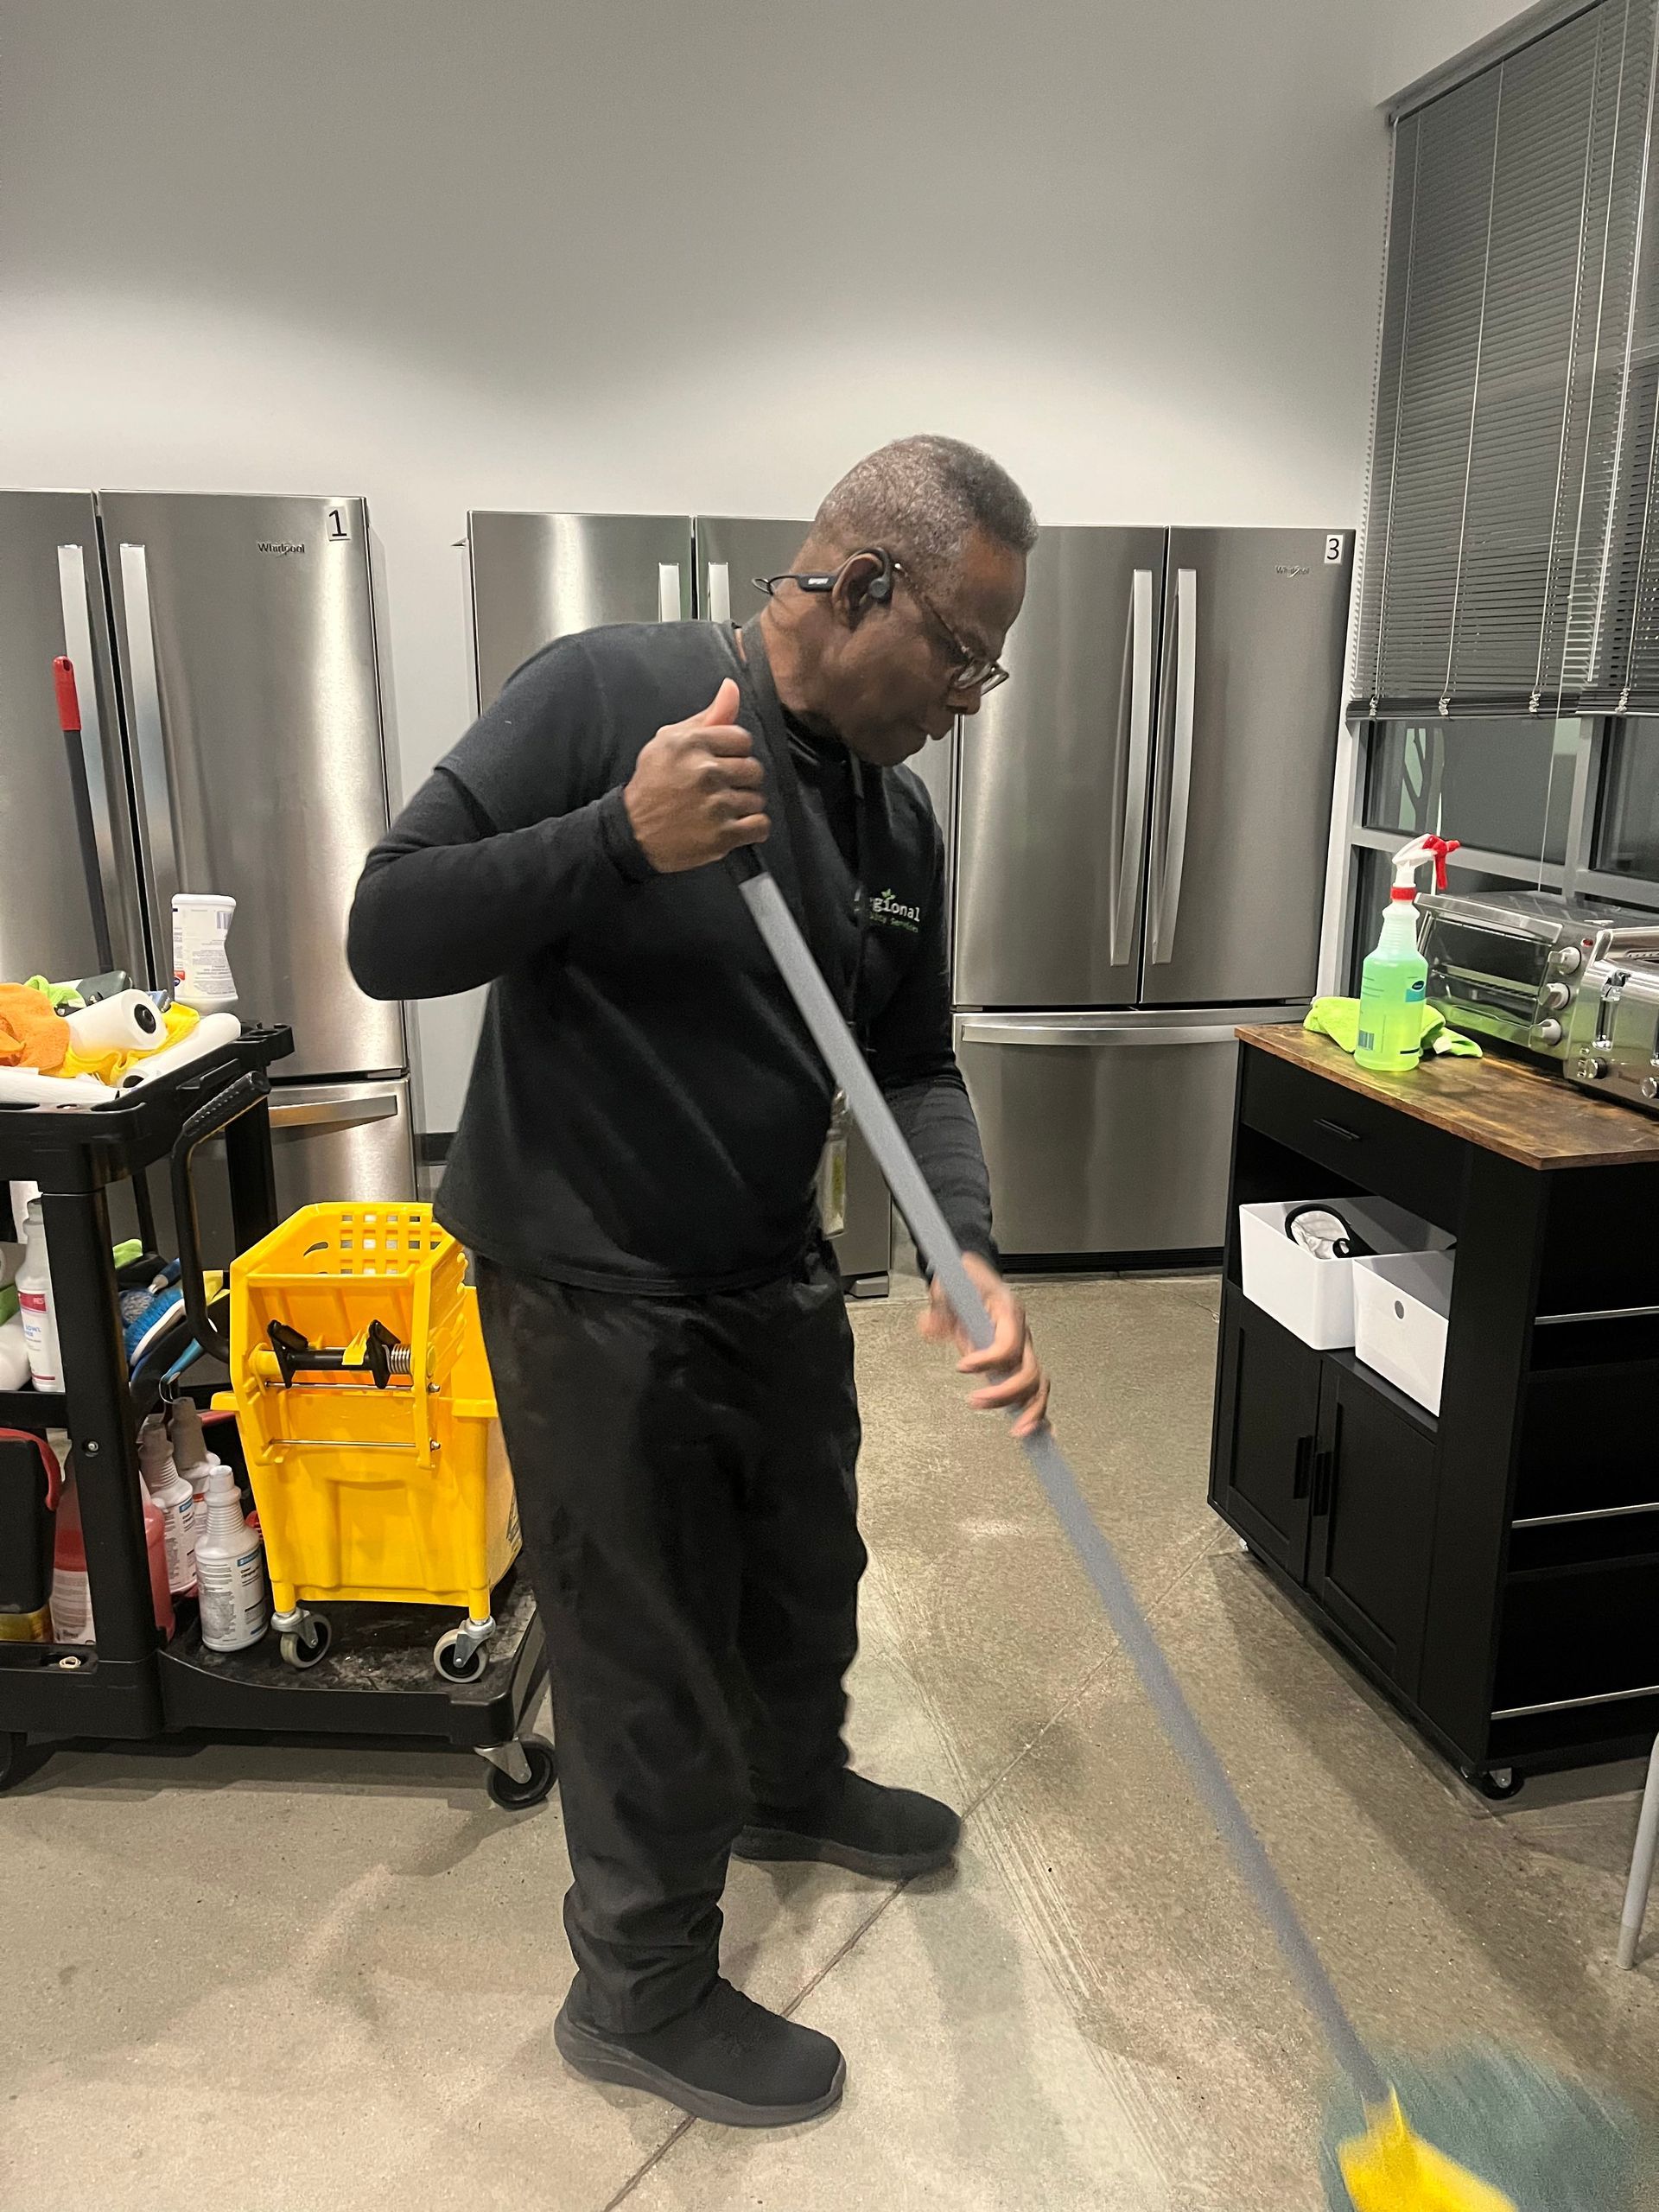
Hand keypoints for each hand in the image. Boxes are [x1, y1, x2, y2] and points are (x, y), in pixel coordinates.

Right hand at [623, 678, 769, 871]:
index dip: (734, 753)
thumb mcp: (670, 742)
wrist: (633, 832)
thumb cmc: (652, 784)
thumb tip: (732, 687)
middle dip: (740, 780)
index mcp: (692, 744)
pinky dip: (753, 829)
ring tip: (721, 809)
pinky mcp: (723, 835)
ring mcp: (716, 805)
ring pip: (757, 798)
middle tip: (720, 789)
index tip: (720, 765)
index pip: (743, 740)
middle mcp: (705, 772)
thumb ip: (707, 717)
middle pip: (754, 769)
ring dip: (744, 806)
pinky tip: (735, 826)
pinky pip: (761, 826)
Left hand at [919, 1251, 1049, 1438]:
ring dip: (1027, 1410)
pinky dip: (1039, 1414)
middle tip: (976, 1401)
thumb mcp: (947, 1288)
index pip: (1007, 1343)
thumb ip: (938, 1309)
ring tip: (1016, 1430)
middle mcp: (1021, 1333)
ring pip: (1037, 1385)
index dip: (988, 1359)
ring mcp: (1023, 1351)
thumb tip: (930, 1326)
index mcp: (1008, 1311)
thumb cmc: (965, 1284)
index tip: (962, 1366)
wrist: (974, 1281)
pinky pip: (1035, 1391)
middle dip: (1005, 1393)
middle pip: (1028, 1370)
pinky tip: (1040, 1433)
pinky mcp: (1018, 1365)